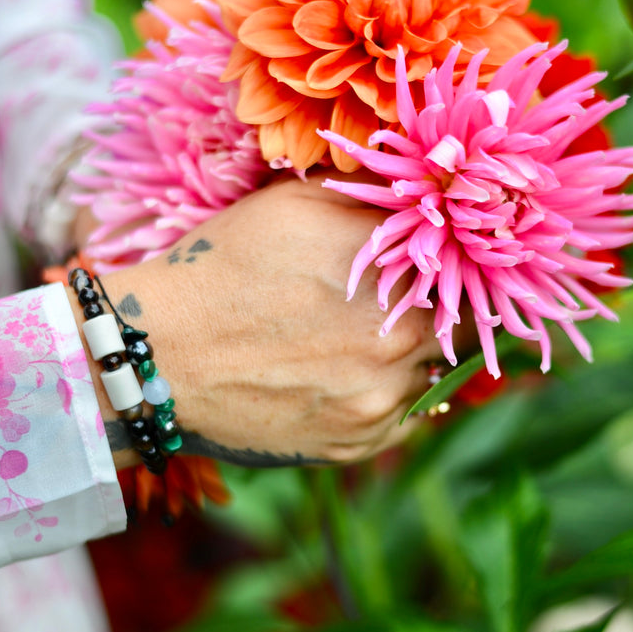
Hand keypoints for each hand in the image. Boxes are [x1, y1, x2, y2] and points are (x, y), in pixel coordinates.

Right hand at [73, 174, 444, 466]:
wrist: (161, 352)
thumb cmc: (225, 265)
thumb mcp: (299, 203)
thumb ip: (373, 198)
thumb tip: (429, 188)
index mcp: (398, 271)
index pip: (471, 267)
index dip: (461, 263)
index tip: (449, 261)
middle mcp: (404, 339)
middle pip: (461, 326)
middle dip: (437, 310)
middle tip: (396, 302)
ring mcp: (382, 398)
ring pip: (430, 375)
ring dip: (409, 357)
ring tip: (355, 340)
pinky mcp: (358, 443)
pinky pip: (401, 419)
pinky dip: (384, 398)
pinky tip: (341, 376)